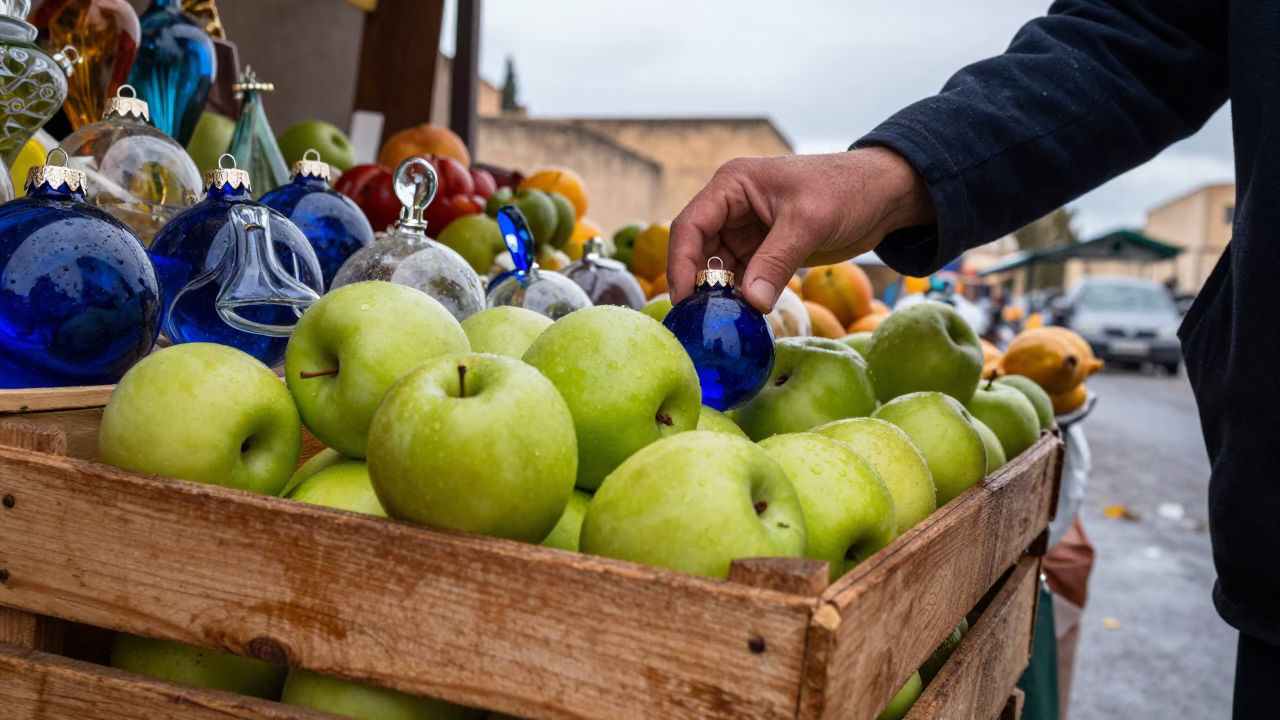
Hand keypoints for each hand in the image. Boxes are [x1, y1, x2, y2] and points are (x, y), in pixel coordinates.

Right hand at [667, 148, 935, 312]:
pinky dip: (740, 297)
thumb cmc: (848, 191)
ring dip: (719, 295)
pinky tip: (741, 319)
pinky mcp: (764, 249)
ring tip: (720, 325)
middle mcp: (732, 206)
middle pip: (698, 250)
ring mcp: (746, 229)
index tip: (684, 301)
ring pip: (717, 268)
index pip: (691, 225)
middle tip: (699, 322)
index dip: (681, 264)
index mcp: (733, 185)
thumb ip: (775, 262)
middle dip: (698, 285)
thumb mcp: (808, 224)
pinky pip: (741, 277)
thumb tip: (749, 304)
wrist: (885, 195)